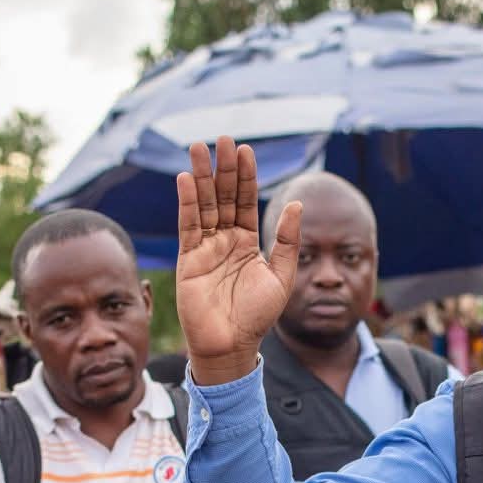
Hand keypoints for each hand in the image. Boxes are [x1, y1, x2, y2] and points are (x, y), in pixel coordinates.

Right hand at [175, 136, 302, 385]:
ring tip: (198, 148)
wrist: (231, 344)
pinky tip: (186, 180)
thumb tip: (297, 204)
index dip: (246, 177)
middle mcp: (225, 241)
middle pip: (224, 197)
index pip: (246, 202)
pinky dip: (187, 203)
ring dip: (201, 177)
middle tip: (222, 139)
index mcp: (247, 243)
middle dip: (223, 168)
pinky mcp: (188, 259)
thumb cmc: (257, 316)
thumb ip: (288, 241)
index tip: (245, 150)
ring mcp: (205, 248)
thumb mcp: (281, 276)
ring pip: (203, 205)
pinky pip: (188, 226)